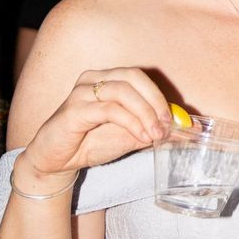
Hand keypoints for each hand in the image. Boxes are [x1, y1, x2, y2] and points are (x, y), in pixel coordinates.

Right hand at [17, 67, 173, 191]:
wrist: (56, 161)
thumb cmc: (90, 143)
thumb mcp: (129, 135)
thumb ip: (151, 127)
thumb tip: (182, 128)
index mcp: (105, 79)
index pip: (139, 77)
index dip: (159, 96)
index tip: (175, 120)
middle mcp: (92, 80)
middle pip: (133, 77)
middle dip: (155, 101)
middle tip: (166, 124)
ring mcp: (81, 93)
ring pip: (123, 91)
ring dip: (145, 113)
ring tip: (155, 133)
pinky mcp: (74, 111)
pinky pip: (110, 110)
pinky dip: (131, 122)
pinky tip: (140, 136)